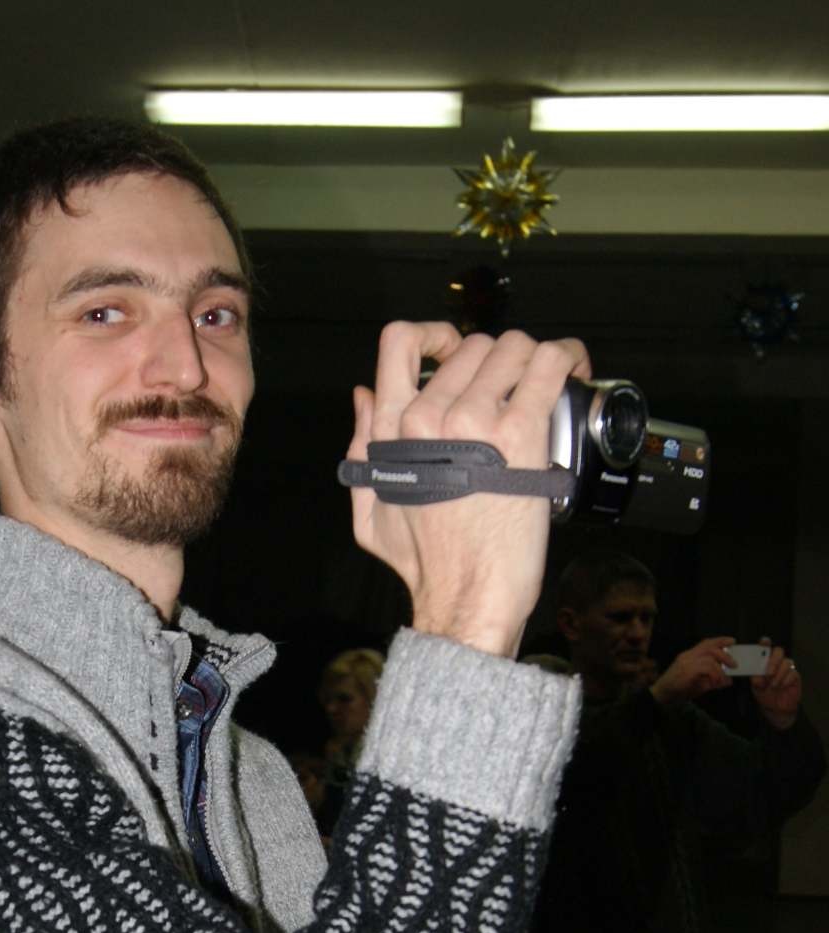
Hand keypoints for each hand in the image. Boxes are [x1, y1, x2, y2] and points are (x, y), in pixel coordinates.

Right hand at [347, 323, 590, 657]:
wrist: (469, 597)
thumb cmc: (427, 564)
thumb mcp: (369, 509)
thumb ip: (361, 446)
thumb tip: (363, 395)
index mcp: (392, 429)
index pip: (399, 341)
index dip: (434, 334)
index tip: (453, 351)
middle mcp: (430, 416)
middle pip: (473, 344)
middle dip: (498, 359)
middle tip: (516, 387)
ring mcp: (477, 420)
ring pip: (513, 347)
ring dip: (534, 360)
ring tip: (545, 384)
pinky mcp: (522, 433)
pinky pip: (548, 366)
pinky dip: (567, 361)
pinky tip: (572, 376)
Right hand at [651, 636, 736, 708]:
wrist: (662, 695)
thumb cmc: (678, 689)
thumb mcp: (699, 684)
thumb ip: (714, 681)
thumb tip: (729, 680)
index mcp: (689, 656)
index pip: (706, 643)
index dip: (720, 640)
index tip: (732, 641)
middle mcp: (687, 656)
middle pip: (710, 647)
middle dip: (725, 655)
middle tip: (734, 665)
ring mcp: (686, 662)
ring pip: (709, 658)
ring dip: (720, 668)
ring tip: (723, 678)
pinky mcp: (686, 670)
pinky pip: (705, 668)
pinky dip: (714, 675)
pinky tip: (714, 682)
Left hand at [752, 640, 801, 729]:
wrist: (776, 708)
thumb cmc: (765, 694)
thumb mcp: (756, 688)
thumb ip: (755, 680)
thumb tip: (757, 676)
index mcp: (765, 662)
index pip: (766, 648)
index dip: (765, 643)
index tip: (764, 642)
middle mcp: (777, 662)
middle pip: (779, 651)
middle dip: (773, 661)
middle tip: (768, 673)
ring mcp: (787, 668)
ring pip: (787, 662)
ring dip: (779, 674)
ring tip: (773, 685)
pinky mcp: (795, 676)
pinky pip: (792, 673)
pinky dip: (785, 680)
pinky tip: (781, 686)